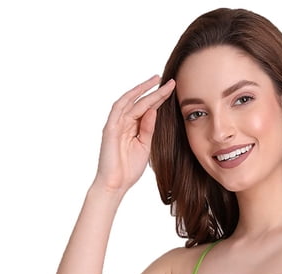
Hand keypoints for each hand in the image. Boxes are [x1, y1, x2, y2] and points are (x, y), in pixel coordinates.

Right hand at [92, 75, 175, 195]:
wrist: (116, 184)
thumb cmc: (128, 169)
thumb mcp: (144, 146)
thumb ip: (148, 129)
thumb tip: (154, 111)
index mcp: (132, 127)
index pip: (147, 109)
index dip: (159, 98)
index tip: (172, 90)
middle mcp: (123, 123)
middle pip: (139, 102)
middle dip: (154, 91)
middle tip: (170, 81)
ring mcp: (115, 125)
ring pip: (129, 102)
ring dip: (141, 90)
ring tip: (155, 81)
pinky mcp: (110, 130)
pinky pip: (119, 111)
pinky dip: (130, 104)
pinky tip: (142, 97)